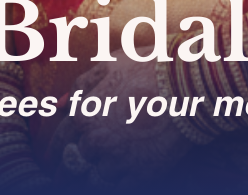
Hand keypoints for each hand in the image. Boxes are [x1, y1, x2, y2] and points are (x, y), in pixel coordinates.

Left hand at [48, 55, 191, 183]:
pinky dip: (117, 181)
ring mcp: (118, 161)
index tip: (61, 151)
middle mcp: (96, 142)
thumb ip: (82, 85)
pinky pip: (118, 187)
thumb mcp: (110, 65)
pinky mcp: (140, 174)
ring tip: (107, 163)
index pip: (61, 138)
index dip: (60, 145)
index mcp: (84, 115)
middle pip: (75, 161)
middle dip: (76, 161)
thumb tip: (61, 103)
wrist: (188, 85)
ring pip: (95, 179)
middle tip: (82, 160)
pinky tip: (122, 170)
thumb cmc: (149, 68)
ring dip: (97, 172)